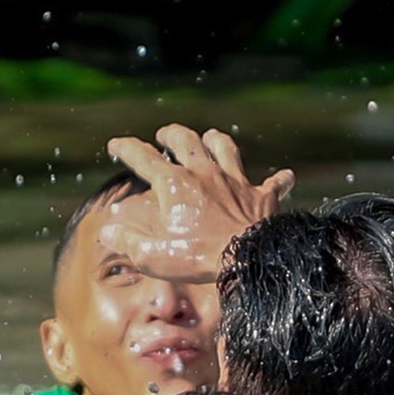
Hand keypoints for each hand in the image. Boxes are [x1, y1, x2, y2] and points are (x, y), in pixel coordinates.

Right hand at [99, 125, 293, 282]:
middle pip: (185, 141)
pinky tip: (286, 177)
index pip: (143, 158)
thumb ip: (127, 241)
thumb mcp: (153, 256)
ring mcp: (235, 182)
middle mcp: (204, 174)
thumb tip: (107, 230)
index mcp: (174, 185)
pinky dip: (280, 180)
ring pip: (225, 148)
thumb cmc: (199, 259)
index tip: (115, 144)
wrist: (249, 261)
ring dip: (216, 140)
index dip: (126, 148)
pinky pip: (274, 183)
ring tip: (211, 137)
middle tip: (164, 134)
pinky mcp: (262, 198)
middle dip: (171, 134)